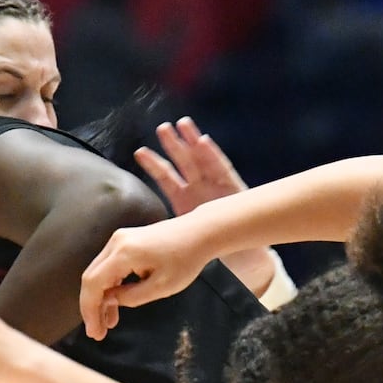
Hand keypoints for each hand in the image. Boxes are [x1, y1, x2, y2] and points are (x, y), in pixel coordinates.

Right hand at [78, 217, 213, 338]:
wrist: (199, 233)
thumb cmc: (186, 259)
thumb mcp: (161, 287)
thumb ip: (131, 297)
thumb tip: (109, 301)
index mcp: (124, 253)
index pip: (94, 283)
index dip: (90, 310)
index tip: (94, 332)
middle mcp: (117, 243)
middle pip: (91, 278)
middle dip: (92, 307)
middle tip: (98, 333)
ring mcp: (119, 240)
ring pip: (98, 273)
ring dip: (101, 298)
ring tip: (109, 323)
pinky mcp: (125, 242)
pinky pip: (109, 267)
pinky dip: (109, 286)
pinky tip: (115, 304)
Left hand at [136, 118, 277, 297]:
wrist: (243, 258)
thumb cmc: (212, 250)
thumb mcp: (183, 237)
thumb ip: (166, 231)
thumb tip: (140, 237)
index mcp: (184, 201)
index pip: (167, 179)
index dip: (154, 165)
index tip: (140, 152)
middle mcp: (199, 189)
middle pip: (184, 162)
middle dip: (173, 145)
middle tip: (162, 128)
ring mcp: (216, 186)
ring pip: (202, 160)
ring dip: (192, 141)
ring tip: (182, 124)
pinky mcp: (233, 188)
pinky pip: (222, 169)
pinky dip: (212, 155)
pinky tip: (203, 142)